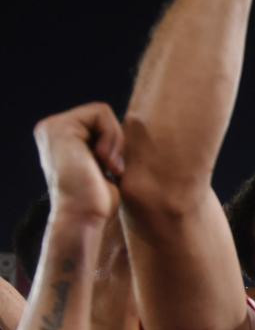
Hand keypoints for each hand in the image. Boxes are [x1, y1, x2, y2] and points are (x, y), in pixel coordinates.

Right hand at [33, 103, 123, 222]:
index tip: (111, 169)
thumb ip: (105, 146)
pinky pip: (101, 113)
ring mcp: (53, 127)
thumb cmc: (98, 201)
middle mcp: (51, 129)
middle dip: (116, 142)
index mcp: (59, 138)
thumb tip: (128, 132)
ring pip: (103, 112)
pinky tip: (103, 162)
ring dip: (115, 143)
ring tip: (107, 167)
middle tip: (110, 169)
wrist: (84, 216)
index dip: (114, 143)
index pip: (99, 120)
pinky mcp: (61, 128)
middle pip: (102, 115)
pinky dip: (111, 138)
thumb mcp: (103, 167)